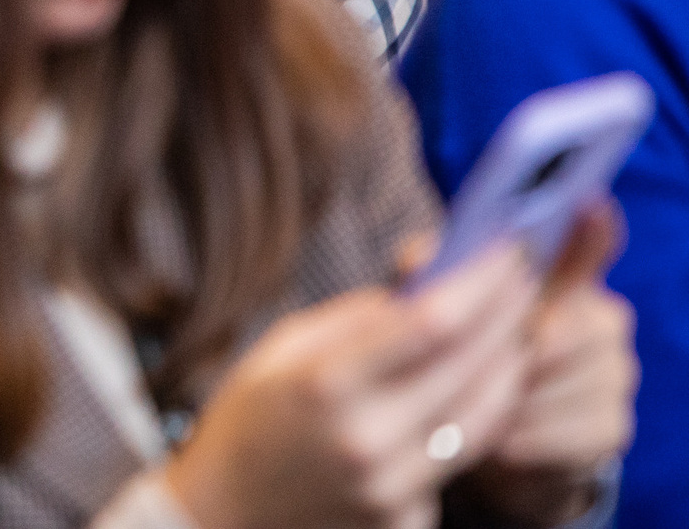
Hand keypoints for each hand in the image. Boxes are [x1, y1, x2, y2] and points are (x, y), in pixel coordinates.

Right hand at [165, 243, 538, 528]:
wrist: (226, 513)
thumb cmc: (250, 416)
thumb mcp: (284, 346)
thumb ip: (359, 316)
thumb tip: (431, 279)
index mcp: (324, 382)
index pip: (432, 323)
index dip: (482, 283)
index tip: (507, 251)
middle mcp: (365, 438)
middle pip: (472, 367)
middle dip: (508, 315)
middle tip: (527, 279)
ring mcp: (391, 487)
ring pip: (485, 418)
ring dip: (509, 368)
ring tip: (517, 330)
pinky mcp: (407, 519)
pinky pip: (460, 460)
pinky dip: (477, 419)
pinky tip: (479, 388)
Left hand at [461, 205, 636, 525]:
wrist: (488, 437)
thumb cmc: (460, 354)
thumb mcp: (436, 309)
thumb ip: (429, 276)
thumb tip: (420, 261)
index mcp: (565, 277)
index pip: (591, 243)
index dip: (591, 228)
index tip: (587, 202)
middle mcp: (604, 318)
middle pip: (556, 330)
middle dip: (501, 352)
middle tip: (457, 366)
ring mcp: (616, 373)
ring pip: (549, 384)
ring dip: (498, 400)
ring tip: (465, 404)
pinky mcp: (613, 427)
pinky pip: (554, 432)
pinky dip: (512, 438)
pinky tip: (492, 437)